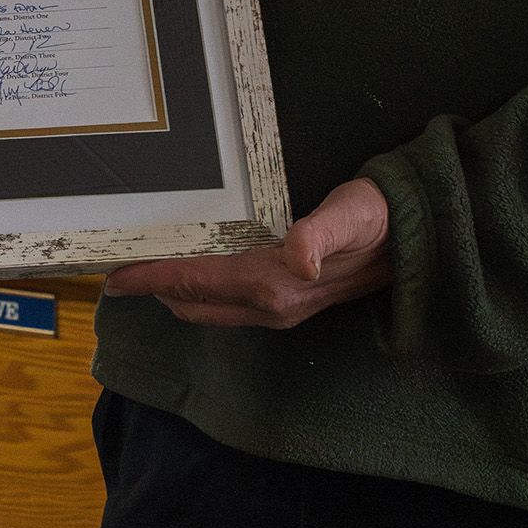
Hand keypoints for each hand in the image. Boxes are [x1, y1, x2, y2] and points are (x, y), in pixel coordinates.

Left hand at [108, 178, 394, 330]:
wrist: (414, 240)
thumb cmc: (377, 218)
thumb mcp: (350, 215)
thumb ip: (321, 234)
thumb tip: (298, 258)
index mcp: (276, 286)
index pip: (197, 283)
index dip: (152, 280)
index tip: (113, 276)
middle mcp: (272, 307)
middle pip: (194, 302)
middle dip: (154, 288)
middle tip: (121, 267)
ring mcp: (279, 312)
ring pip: (209, 308)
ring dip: (175, 291)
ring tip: (146, 269)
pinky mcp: (287, 306)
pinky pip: (227, 304)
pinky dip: (199, 290)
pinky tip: (191, 270)